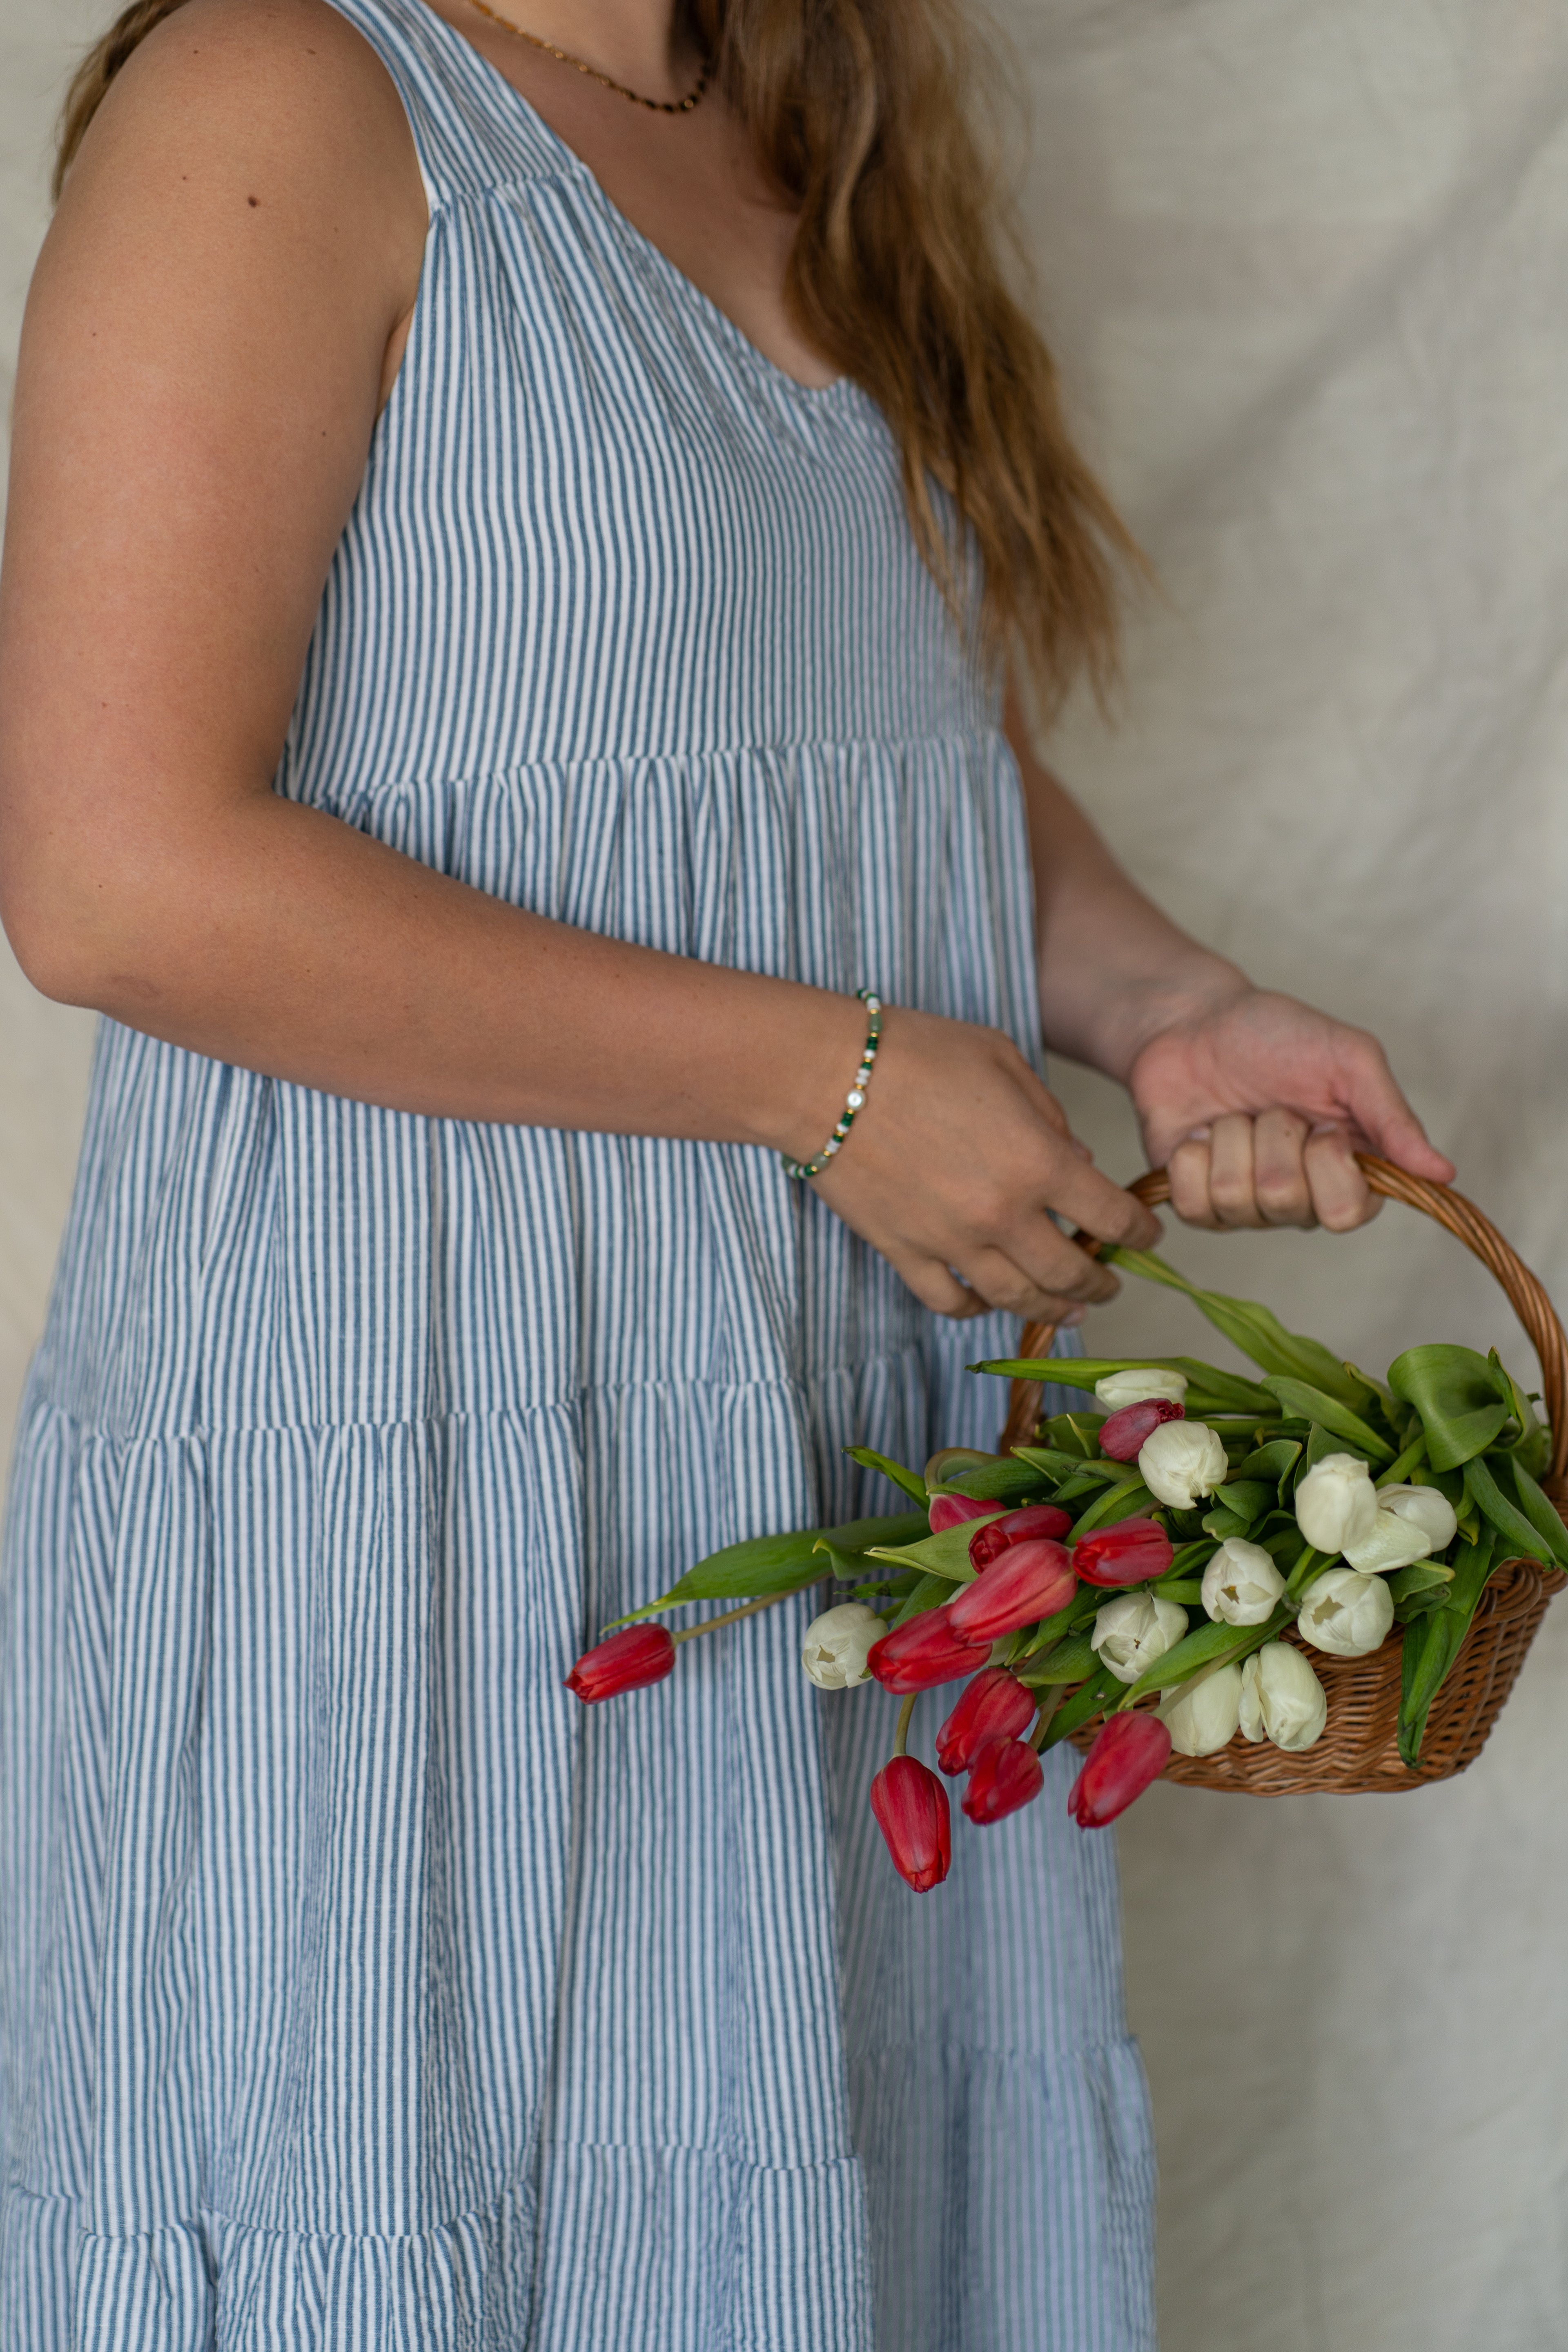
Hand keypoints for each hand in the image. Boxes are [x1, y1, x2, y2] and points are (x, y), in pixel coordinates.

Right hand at [811, 1008, 1160, 1318]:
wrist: (826, 1076)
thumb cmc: (918, 1052)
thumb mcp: (1004, 1061)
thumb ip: (1050, 1117)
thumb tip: (1077, 1163)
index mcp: (1039, 1162)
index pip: (1111, 1217)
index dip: (1139, 1231)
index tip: (1147, 1234)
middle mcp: (1002, 1214)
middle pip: (1068, 1274)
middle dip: (1098, 1284)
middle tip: (1108, 1283)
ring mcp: (950, 1241)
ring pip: (1014, 1299)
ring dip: (1049, 1310)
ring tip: (1067, 1310)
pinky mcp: (903, 1252)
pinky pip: (949, 1300)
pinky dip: (974, 1307)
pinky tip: (986, 1300)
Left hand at [1127, 986, 1453, 1230]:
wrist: (1194, 1023)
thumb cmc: (1275, 1035)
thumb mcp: (1349, 1059)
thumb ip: (1393, 1119)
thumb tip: (1443, 1173)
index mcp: (1347, 1169)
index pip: (1348, 1212)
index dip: (1328, 1162)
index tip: (1320, 1121)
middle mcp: (1299, 1196)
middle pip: (1288, 1203)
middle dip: (1274, 1138)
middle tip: (1271, 1107)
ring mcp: (1245, 1204)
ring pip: (1237, 1201)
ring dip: (1233, 1139)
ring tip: (1235, 1113)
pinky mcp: (1195, 1201)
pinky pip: (1192, 1204)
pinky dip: (1192, 1156)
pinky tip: (1199, 1132)